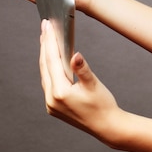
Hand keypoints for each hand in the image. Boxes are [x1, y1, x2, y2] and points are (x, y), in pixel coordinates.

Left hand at [39, 19, 121, 142]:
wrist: (106, 126)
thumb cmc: (103, 105)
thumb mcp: (94, 85)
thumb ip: (83, 69)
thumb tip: (76, 54)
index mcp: (60, 92)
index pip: (52, 60)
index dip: (49, 41)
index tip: (47, 25)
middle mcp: (51, 99)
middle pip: (45, 66)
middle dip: (45, 45)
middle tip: (45, 27)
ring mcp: (50, 104)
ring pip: (45, 74)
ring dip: (46, 56)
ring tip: (47, 39)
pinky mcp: (54, 106)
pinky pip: (48, 83)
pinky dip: (49, 68)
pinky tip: (52, 60)